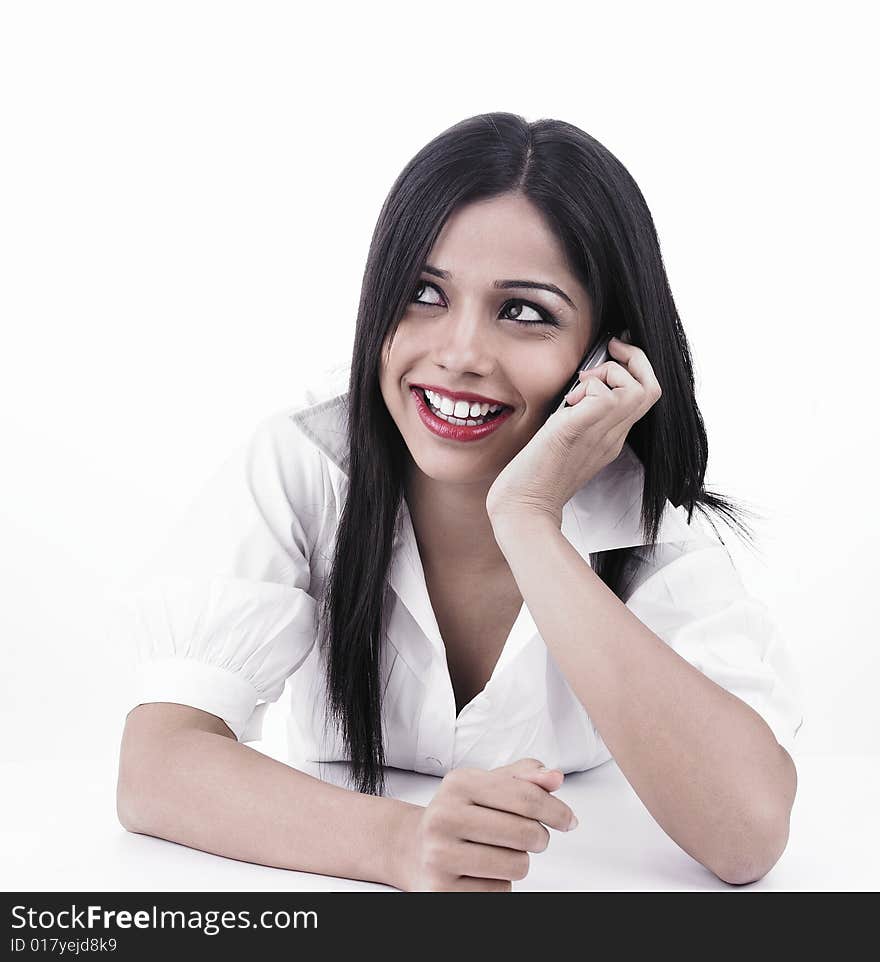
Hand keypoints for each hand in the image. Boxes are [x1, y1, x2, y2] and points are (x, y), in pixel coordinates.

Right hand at [397, 758, 577, 891]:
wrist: (413, 849)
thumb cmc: (459, 814)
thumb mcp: (486, 786)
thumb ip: (524, 777)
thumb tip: (555, 777)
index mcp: (458, 783)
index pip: (525, 796)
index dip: (556, 810)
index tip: (569, 821)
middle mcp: (444, 816)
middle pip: (526, 834)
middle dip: (538, 838)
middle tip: (528, 836)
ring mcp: (439, 855)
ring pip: (517, 866)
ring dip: (518, 862)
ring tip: (499, 852)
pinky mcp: (440, 891)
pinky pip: (499, 891)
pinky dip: (499, 883)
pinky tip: (480, 871)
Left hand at [485, 334, 662, 528]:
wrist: (524, 507)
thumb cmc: (535, 477)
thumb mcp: (564, 441)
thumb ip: (577, 418)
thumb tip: (576, 392)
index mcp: (610, 438)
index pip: (643, 397)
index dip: (634, 371)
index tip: (613, 357)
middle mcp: (613, 436)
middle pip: (651, 389)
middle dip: (636, 359)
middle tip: (611, 350)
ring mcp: (602, 434)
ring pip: (639, 388)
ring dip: (612, 372)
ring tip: (581, 386)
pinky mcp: (580, 429)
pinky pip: (607, 394)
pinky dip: (591, 386)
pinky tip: (569, 402)